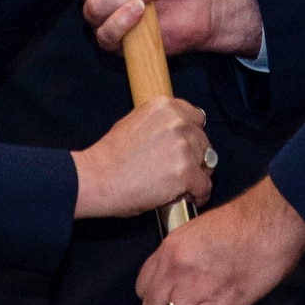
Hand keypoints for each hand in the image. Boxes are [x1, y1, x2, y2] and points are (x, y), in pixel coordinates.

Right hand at [71, 96, 214, 218]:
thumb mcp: (135, 122)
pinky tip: (188, 198)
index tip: (187, 147)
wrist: (98, 177)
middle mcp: (177, 122)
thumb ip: (161, 124)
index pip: (197, 118)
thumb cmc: (111, 156)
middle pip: (203, 142)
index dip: (192, 135)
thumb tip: (178, 135)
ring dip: (198, 176)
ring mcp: (183, 147)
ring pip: (207, 163)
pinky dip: (198, 194)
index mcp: (165, 106)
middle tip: (184, 172)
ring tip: (185, 187)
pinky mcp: (185, 172)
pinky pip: (204, 185)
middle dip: (196, 158)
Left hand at [137, 177, 304, 304]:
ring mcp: (195, 289)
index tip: (160, 301)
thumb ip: (185, 252)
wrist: (271, 223)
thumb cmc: (245, 222)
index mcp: (171, 247)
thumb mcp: (199, 229)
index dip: (151, 297)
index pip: (142, 284)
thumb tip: (183, 272)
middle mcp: (177, 269)